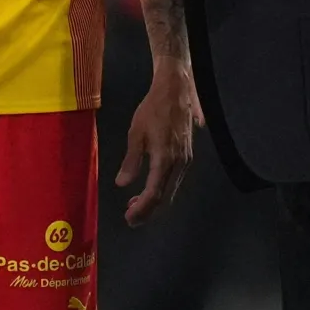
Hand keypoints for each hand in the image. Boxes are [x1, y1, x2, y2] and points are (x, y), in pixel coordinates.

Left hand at [116, 63, 194, 225]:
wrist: (175, 90)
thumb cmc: (153, 109)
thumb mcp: (136, 133)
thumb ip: (131, 160)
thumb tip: (122, 184)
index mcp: (165, 159)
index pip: (154, 194)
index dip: (142, 209)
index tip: (129, 218)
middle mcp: (179, 164)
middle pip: (165, 197)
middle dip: (147, 210)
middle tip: (130, 218)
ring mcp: (185, 160)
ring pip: (171, 189)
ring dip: (154, 200)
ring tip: (135, 205)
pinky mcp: (187, 155)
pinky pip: (174, 180)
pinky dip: (161, 189)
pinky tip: (149, 188)